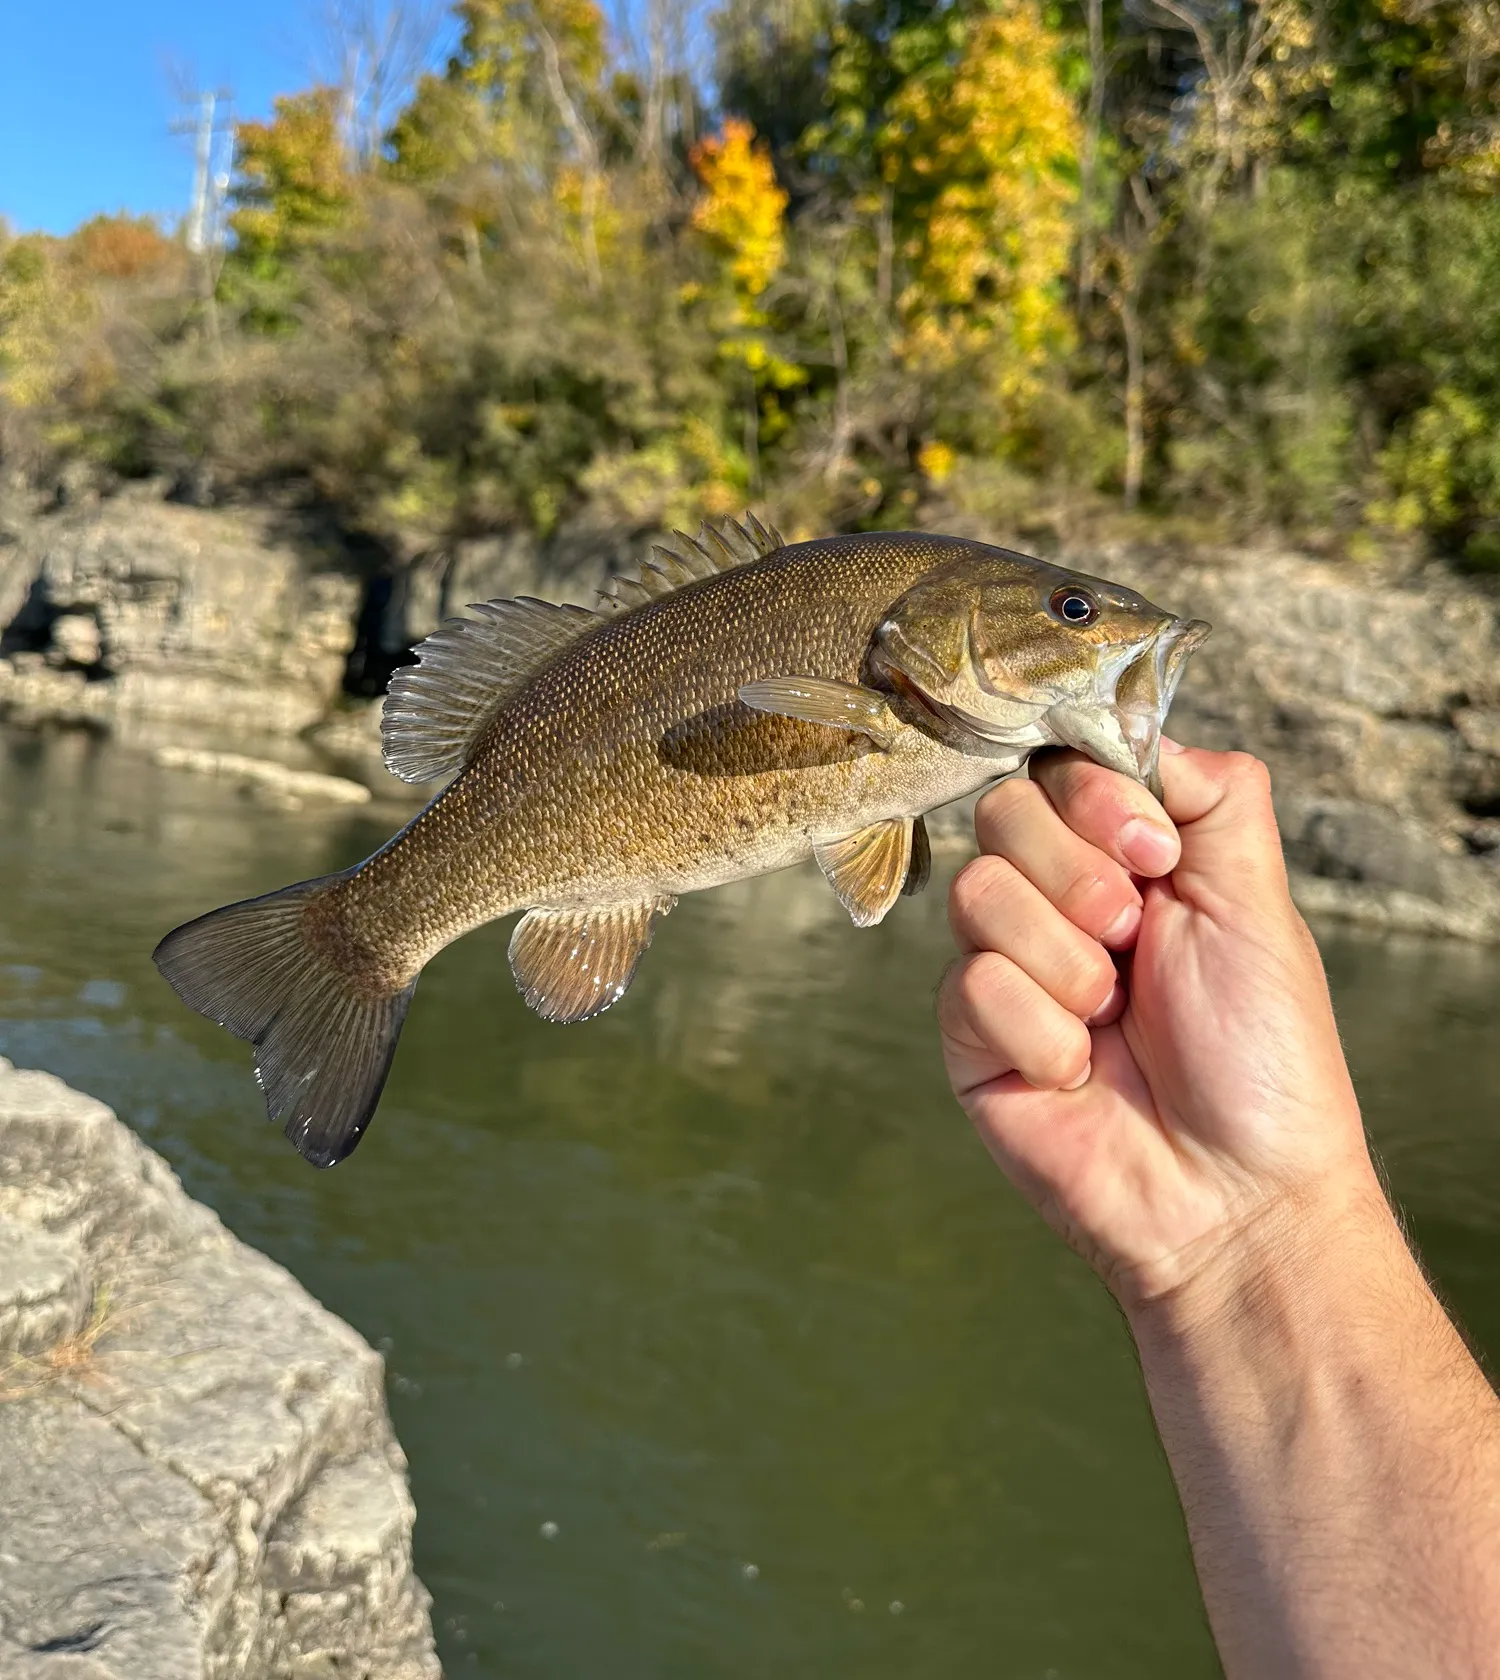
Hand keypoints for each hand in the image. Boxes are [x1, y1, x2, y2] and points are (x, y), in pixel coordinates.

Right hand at [938, 743, 1380, 1308]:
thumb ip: (1212, 794)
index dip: (1096, 798)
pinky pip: (968, 986)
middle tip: (1135, 942)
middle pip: (1003, 813)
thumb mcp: (1258, 902)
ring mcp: (1008, 965)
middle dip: (1080, 878)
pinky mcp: (969, 1034)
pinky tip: (1077, 1073)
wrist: (1232, 1194)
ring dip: (1064, 961)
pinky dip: (1037, 1032)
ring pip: (977, 892)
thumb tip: (1143, 727)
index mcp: (1127, 860)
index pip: (1060, 766)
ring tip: (1110, 1018)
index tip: (1156, 856)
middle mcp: (1059, 900)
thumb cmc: (1261, 1059)